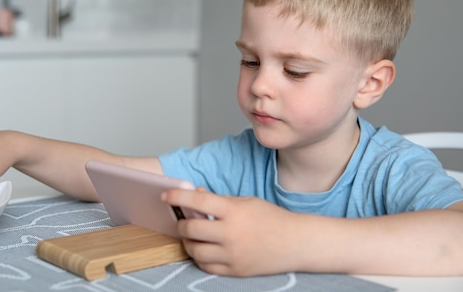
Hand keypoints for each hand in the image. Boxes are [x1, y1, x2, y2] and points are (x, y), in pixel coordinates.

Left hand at [162, 188, 304, 275]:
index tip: (166, 195)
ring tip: (191, 236)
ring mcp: (233, 254)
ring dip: (188, 242)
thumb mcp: (246, 201)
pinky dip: (200, 257)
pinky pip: (207, 266)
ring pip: (195, 250)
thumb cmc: (271, 218)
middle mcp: (231, 233)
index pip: (198, 200)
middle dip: (182, 223)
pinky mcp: (235, 270)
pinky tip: (204, 249)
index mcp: (234, 211)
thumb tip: (195, 193)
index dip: (178, 196)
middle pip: (191, 228)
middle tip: (182, 220)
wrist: (296, 243)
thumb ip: (219, 199)